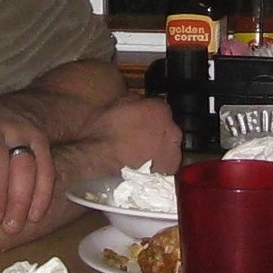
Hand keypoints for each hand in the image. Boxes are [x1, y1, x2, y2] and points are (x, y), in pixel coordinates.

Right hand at [68, 96, 182, 177]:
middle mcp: (173, 129)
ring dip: (159, 149)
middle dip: (156, 132)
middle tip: (139, 139)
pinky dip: (158, 165)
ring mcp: (174, 152)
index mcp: (160, 109)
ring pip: (169, 147)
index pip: (161, 108)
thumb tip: (141, 103)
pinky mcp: (169, 171)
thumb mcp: (116, 104)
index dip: (149, 114)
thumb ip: (135, 101)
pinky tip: (144, 168)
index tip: (140, 120)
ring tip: (141, 156)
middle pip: (168, 128)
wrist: (98, 158)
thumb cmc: (104, 131)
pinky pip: (166, 165)